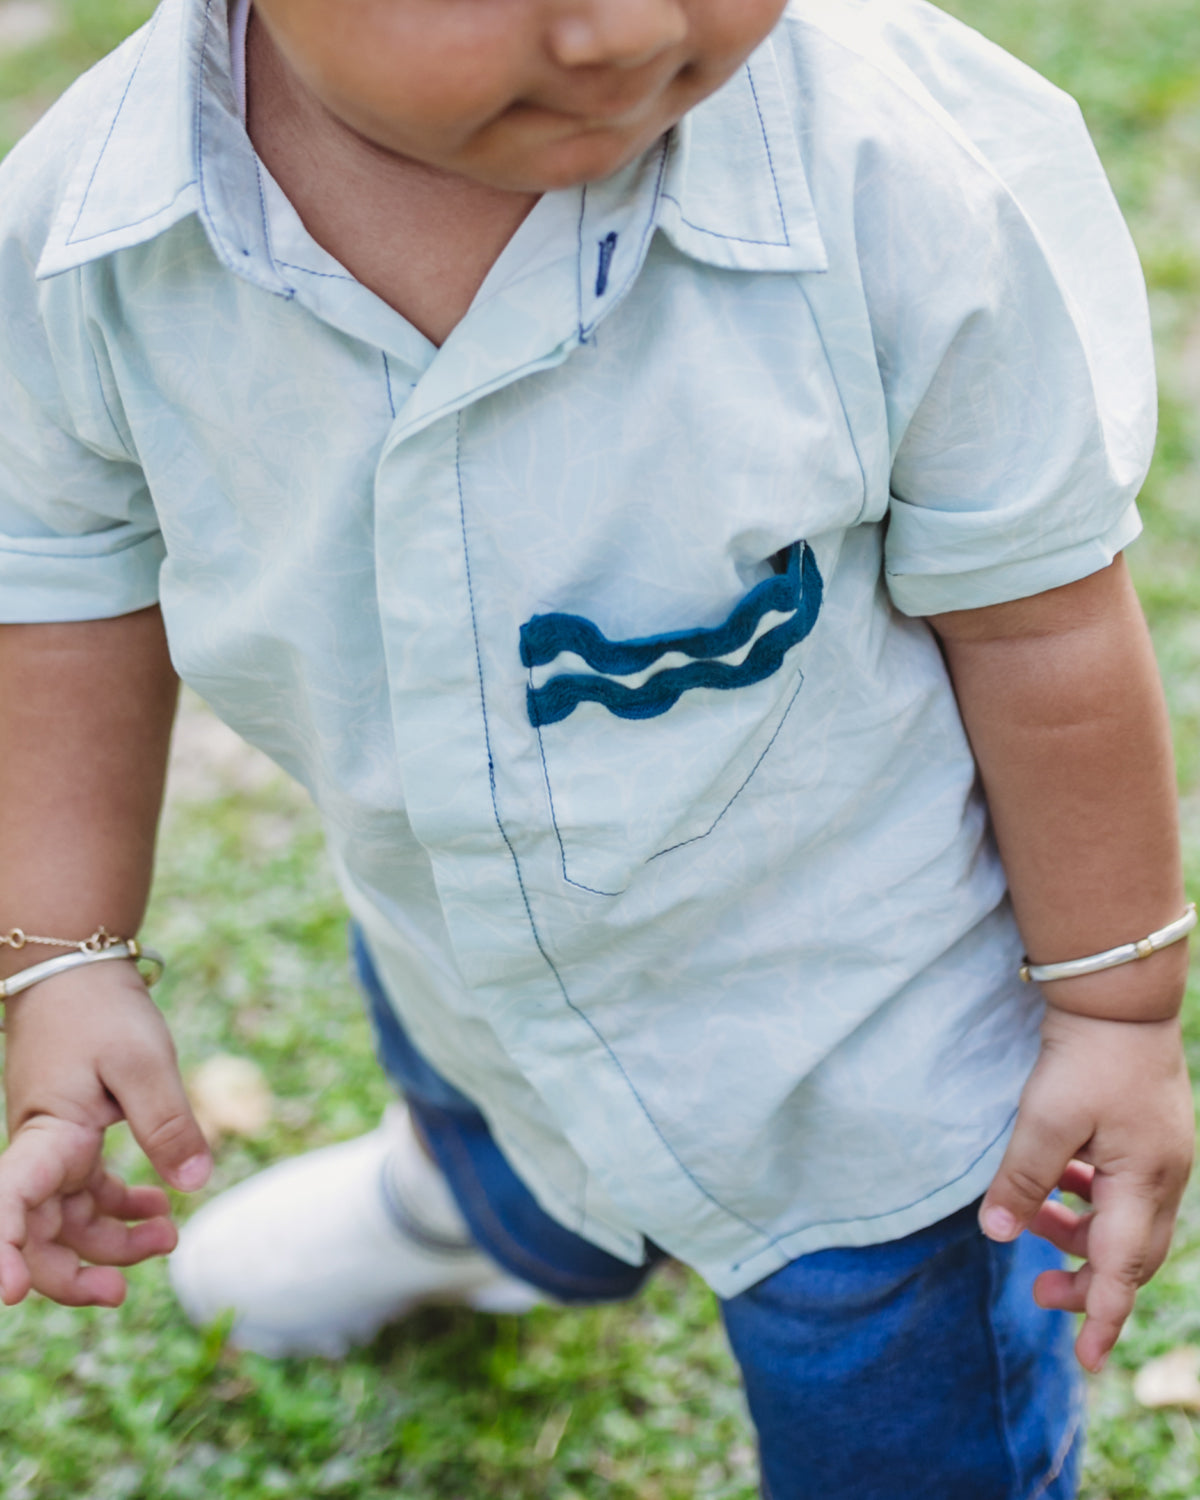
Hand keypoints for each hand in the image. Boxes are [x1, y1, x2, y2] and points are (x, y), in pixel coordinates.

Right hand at [0, 962, 211, 1306]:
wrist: (78, 972)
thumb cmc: (101, 1011)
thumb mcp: (145, 1063)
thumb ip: (168, 1124)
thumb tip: (193, 1187)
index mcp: (44, 1136)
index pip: (9, 1203)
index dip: (1, 1251)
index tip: (11, 1294)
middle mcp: (39, 1153)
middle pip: (36, 1235)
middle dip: (70, 1275)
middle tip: (119, 1293)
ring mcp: (54, 1153)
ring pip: (67, 1223)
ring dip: (111, 1244)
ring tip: (168, 1241)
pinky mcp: (73, 1144)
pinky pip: (88, 1196)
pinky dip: (121, 1210)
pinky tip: (161, 1209)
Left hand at [978, 1006, 1193, 1372]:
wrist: (1118, 997)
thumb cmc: (1086, 1058)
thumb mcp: (1045, 1122)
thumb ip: (1022, 1181)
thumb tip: (995, 1234)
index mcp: (1145, 1183)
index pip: (1122, 1271)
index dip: (1101, 1316)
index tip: (1087, 1360)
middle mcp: (1164, 1177)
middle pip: (1128, 1254)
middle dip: (1086, 1282)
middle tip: (1038, 1293)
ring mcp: (1161, 1156)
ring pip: (1123, 1221)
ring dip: (1080, 1233)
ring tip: (1032, 1225)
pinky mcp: (1148, 1136)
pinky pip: (1122, 1188)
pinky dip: (1089, 1197)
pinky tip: (1056, 1183)